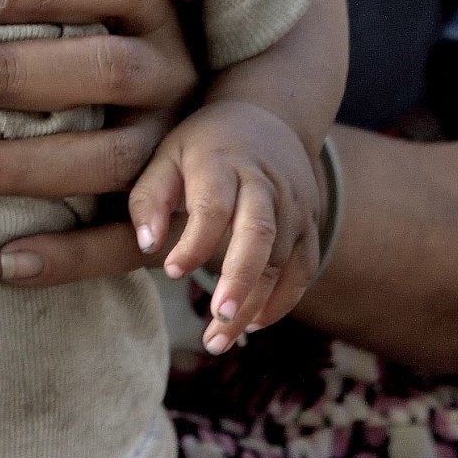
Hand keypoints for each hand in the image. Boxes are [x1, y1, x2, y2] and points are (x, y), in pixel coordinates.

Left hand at [0, 0, 197, 286]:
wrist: (207, 140)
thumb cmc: (89, 48)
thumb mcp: (83, 10)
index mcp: (155, 13)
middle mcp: (174, 76)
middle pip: (105, 71)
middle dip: (11, 74)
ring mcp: (176, 150)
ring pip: (110, 159)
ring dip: (23, 165)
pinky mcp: (172, 218)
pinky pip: (124, 244)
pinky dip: (66, 256)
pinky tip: (2, 261)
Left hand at [130, 99, 321, 351]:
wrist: (265, 118)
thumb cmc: (202, 146)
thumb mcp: (166, 155)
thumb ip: (150, 197)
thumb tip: (146, 244)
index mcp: (222, 162)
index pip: (214, 204)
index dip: (195, 240)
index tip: (171, 270)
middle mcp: (265, 183)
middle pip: (260, 233)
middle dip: (240, 279)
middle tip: (217, 318)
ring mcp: (295, 205)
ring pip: (282, 260)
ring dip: (254, 304)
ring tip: (218, 339)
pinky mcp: (310, 225)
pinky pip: (305, 269)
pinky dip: (283, 301)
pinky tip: (252, 324)